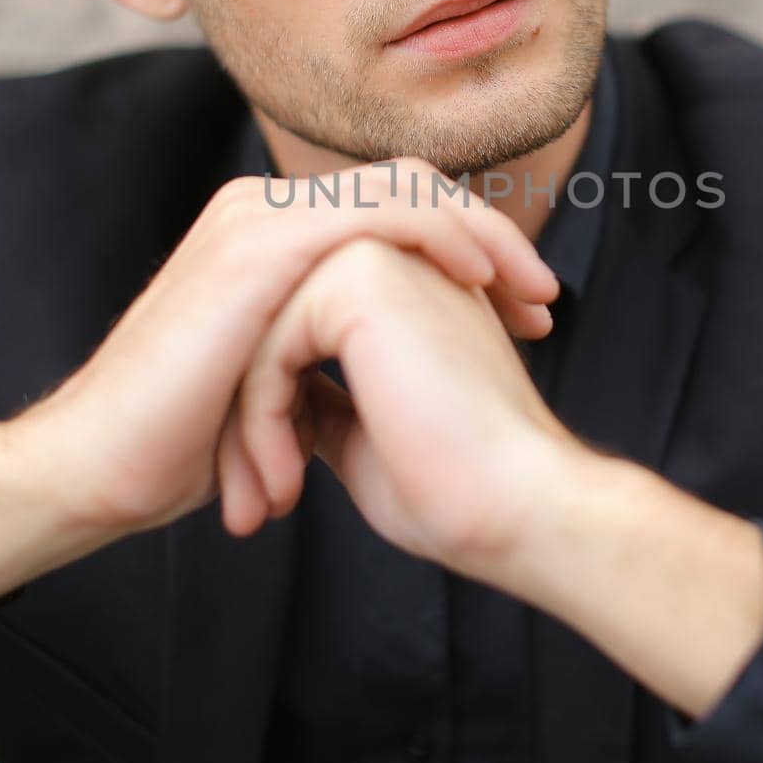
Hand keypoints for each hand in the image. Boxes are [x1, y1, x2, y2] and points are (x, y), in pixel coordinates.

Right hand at [25, 161, 558, 543]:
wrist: (104, 469)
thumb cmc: (188, 442)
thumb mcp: (279, 381)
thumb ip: (329, 349)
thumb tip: (395, 368)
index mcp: (273, 236)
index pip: (395, 211)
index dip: (469, 250)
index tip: (525, 312)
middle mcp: (265, 210)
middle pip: (411, 189)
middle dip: (491, 239)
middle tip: (545, 300)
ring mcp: (259, 219)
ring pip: (404, 190)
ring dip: (481, 238)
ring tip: (532, 298)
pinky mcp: (259, 245)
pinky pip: (376, 214)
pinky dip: (440, 236)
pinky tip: (481, 278)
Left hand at [224, 236, 580, 568]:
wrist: (514, 508)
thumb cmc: (454, 488)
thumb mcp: (362, 432)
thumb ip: (321, 396)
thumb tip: (280, 398)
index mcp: (404, 283)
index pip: (292, 334)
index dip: (273, 414)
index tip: (278, 492)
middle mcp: (393, 254)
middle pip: (267, 330)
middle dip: (248, 423)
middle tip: (253, 507)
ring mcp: (379, 253)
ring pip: (259, 338)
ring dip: (249, 430)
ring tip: (263, 504)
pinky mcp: (360, 276)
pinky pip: (268, 347)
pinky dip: (261, 425)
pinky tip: (285, 486)